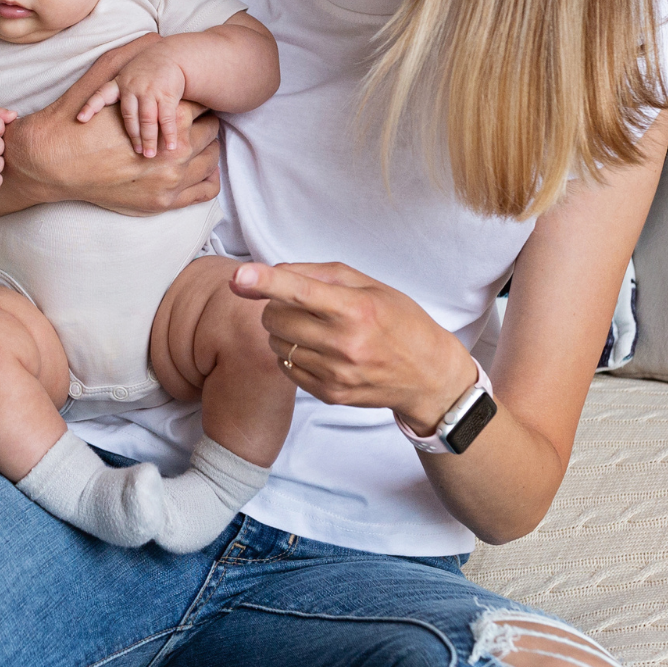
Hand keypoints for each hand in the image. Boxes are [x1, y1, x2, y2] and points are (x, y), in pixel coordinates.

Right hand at [5, 38, 220, 215]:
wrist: (52, 162)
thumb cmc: (78, 119)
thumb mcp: (105, 76)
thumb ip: (133, 54)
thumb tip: (157, 36)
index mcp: (169, 118)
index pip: (203, 106)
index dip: (198, 101)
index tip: (192, 102)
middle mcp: (177, 153)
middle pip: (211, 134)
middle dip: (204, 126)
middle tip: (196, 123)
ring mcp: (172, 182)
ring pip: (211, 164)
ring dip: (207, 152)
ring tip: (195, 145)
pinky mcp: (162, 204)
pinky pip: (203, 192)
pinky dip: (207, 180)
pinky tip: (198, 170)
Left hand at [74, 43, 190, 157]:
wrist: (170, 56)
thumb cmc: (144, 72)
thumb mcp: (126, 77)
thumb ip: (115, 93)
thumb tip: (90, 118)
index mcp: (120, 84)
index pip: (101, 95)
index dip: (90, 106)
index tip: (80, 119)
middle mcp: (133, 87)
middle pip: (129, 117)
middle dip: (133, 137)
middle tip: (136, 153)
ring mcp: (150, 90)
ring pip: (147, 119)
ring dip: (149, 139)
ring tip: (149, 155)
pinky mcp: (167, 94)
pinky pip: (167, 118)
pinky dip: (169, 133)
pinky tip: (170, 146)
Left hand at [228, 261, 473, 429]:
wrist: (428, 375)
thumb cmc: (400, 322)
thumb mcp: (370, 286)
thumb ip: (319, 274)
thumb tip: (274, 272)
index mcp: (356, 310)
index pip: (301, 292)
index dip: (266, 281)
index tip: (239, 275)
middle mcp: (344, 344)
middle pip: (275, 317)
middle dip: (276, 305)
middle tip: (299, 305)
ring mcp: (335, 374)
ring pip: (276, 343)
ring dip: (283, 330)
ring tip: (315, 329)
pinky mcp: (328, 395)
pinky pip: (286, 368)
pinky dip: (292, 354)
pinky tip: (318, 350)